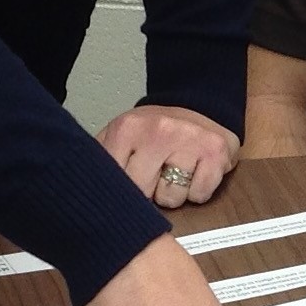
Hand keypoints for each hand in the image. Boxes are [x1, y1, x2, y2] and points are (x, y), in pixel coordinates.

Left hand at [99, 104, 239, 208]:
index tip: (126, 184)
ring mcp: (189, 139)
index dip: (122, 191)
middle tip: (154, 175)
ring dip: (173, 194)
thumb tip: (90, 193)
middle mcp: (158, 130)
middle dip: (148, 193)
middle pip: (143, 194)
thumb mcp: (121, 138)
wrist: (198, 106)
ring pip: (172, 199)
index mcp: (127, 129)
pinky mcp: (215, 152)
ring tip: (174, 172)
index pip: (115, 182)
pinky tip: (194, 173)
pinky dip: (197, 192)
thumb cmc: (154, 133)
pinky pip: (199, 195)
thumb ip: (103, 162)